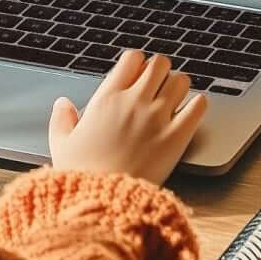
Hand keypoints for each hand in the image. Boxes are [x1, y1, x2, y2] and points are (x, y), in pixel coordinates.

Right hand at [47, 50, 205, 185]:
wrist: (105, 201)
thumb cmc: (82, 174)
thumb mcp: (61, 144)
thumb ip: (62, 119)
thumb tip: (62, 104)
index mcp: (106, 98)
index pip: (132, 58)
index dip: (136, 62)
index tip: (136, 73)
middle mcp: (134, 102)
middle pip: (159, 63)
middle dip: (160, 70)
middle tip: (158, 83)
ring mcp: (157, 118)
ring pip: (181, 80)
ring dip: (179, 85)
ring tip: (174, 97)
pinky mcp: (177, 137)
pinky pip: (199, 106)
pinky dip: (198, 104)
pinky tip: (191, 110)